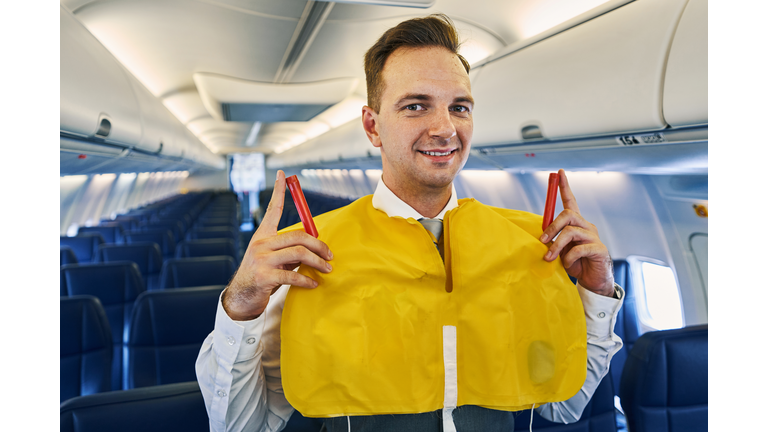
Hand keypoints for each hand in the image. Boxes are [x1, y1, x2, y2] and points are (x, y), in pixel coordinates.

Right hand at [222, 170, 333, 320]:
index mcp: (263, 235)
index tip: (282, 174)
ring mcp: (261, 259)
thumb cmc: (262, 275)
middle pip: (298, 235)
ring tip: (328, 269)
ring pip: (298, 253)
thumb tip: (314, 244)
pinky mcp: (264, 276)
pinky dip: (307, 279)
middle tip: (331, 255)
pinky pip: (292, 274)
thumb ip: (288, 249)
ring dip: (318, 261)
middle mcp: (260, 243)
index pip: (272, 209)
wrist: (241, 298)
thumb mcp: (273, 258)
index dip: (278, 191)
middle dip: (319, 245)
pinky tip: (314, 283)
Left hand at [540, 169, 613, 296]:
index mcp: (576, 224)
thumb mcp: (560, 250)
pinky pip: (579, 248)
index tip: (559, 172)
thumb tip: (541, 236)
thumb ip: (554, 240)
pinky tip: (568, 264)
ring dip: (557, 245)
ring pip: (571, 231)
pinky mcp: (599, 249)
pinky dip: (569, 257)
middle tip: (542, 241)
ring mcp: (594, 237)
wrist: (592, 281)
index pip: (571, 201)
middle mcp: (586, 226)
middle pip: (568, 214)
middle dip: (552, 226)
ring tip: (549, 257)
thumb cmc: (575, 263)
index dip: (564, 187)